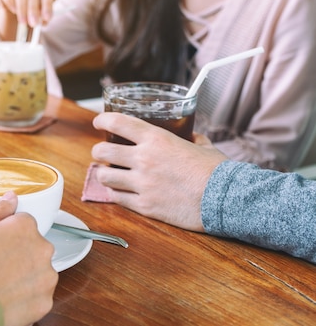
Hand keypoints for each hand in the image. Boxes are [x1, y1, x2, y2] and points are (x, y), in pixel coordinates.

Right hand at [0, 0, 54, 36]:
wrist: (16, 0)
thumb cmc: (32, 4)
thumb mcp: (40, 9)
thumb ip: (43, 14)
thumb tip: (43, 22)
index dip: (47, 5)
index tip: (46, 18)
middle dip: (33, 9)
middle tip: (33, 23)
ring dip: (22, 8)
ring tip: (23, 22)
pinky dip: (11, 3)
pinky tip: (14, 11)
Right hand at [0, 191, 56, 325]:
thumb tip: (11, 197)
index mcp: (25, 226)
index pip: (24, 224)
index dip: (7, 235)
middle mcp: (42, 248)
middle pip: (34, 247)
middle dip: (20, 254)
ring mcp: (46, 276)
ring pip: (39, 271)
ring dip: (25, 276)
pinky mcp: (45, 301)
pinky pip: (38, 295)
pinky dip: (26, 297)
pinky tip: (7, 298)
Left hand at [91, 112, 226, 230]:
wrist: (227, 199)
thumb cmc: (218, 171)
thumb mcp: (202, 145)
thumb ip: (190, 138)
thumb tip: (189, 136)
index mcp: (156, 139)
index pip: (117, 123)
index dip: (102, 120)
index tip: (99, 122)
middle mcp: (144, 159)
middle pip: (102, 151)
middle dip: (99, 150)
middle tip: (102, 152)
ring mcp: (142, 184)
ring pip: (104, 176)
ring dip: (104, 173)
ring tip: (109, 173)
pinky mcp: (145, 205)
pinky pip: (116, 198)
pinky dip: (115, 193)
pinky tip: (119, 191)